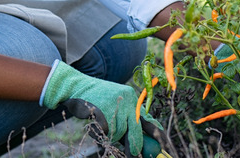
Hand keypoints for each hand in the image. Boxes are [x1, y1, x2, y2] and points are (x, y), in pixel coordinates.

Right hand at [41, 61, 160, 155]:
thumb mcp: (116, 106)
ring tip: (102, 127)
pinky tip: (94, 124)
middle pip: (134, 130)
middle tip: (134, 155)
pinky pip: (105, 131)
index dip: (155, 133)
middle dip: (134, 146)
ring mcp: (116, 105)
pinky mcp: (103, 110)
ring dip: (110, 136)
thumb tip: (139, 143)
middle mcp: (127, 101)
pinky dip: (99, 133)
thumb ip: (127, 121)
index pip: (147, 119)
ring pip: (118, 132)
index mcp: (132, 99)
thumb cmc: (96, 99)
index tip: (163, 145)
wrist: (77, 87)